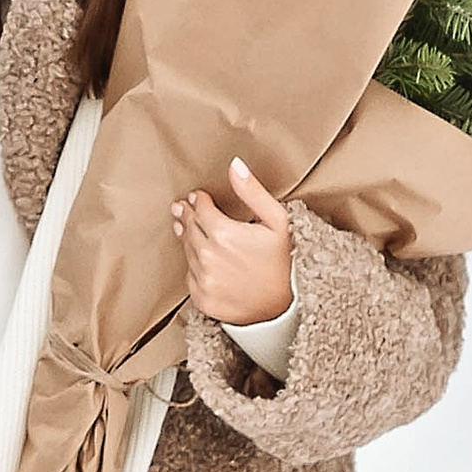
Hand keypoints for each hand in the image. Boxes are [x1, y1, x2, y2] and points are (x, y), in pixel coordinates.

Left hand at [173, 158, 294, 326]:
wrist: (289, 306)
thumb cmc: (286, 261)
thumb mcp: (277, 221)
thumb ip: (252, 191)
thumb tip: (234, 165)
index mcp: (224, 234)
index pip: (199, 208)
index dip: (198, 200)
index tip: (198, 197)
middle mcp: (208, 257)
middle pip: (189, 228)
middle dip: (188, 216)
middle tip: (183, 208)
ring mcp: (204, 280)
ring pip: (187, 251)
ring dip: (189, 239)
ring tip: (189, 228)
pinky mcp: (202, 298)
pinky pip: (190, 275)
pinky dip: (195, 266)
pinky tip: (205, 260)